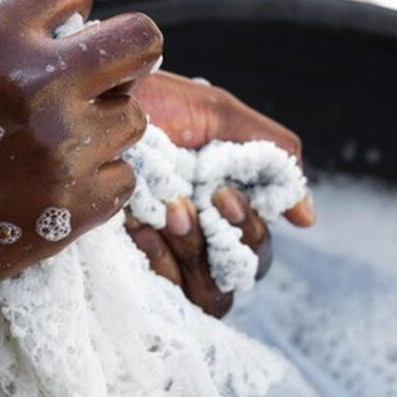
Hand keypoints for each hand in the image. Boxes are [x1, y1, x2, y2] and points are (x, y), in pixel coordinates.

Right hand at [0, 0, 161, 297]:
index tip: (69, 18)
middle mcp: (39, 84)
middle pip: (142, 41)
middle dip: (129, 53)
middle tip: (108, 73)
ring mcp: (61, 149)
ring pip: (134, 118)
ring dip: (105, 124)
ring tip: (68, 139)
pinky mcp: (73, 207)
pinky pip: (124, 178)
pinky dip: (99, 179)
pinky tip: (63, 182)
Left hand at [128, 71, 314, 317]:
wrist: (90, 100)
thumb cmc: (151, 102)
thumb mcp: (216, 115)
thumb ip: (270, 156)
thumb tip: (306, 218)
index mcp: (220, 207)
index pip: (255, 250)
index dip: (251, 232)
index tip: (224, 197)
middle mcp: (196, 237)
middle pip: (240, 277)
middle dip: (225, 241)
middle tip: (194, 204)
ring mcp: (162, 255)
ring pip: (210, 295)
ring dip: (194, 251)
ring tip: (168, 213)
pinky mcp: (128, 266)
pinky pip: (167, 295)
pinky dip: (160, 262)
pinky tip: (139, 227)